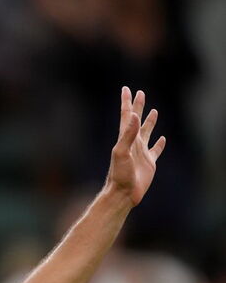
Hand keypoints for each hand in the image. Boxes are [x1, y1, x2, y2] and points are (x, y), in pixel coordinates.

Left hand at [105, 87, 165, 205]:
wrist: (122, 193)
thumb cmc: (119, 174)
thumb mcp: (122, 152)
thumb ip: (128, 135)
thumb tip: (134, 116)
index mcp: (125, 139)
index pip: (126, 116)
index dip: (127, 102)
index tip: (127, 89)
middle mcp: (133, 143)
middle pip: (136, 120)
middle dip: (138, 107)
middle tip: (141, 93)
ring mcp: (141, 152)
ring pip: (147, 133)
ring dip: (149, 122)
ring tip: (154, 111)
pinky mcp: (149, 163)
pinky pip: (156, 150)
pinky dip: (160, 144)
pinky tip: (162, 139)